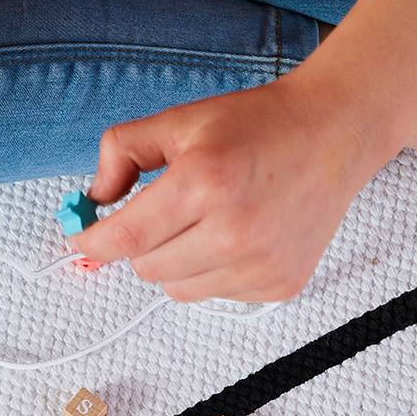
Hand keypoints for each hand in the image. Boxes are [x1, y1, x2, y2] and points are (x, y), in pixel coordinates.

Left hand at [73, 71, 380, 302]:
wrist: (334, 133)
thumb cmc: (258, 125)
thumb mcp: (180, 121)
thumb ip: (122, 152)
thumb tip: (95, 200)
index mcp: (204, 183)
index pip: (125, 237)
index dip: (93, 241)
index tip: (82, 238)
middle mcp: (234, 231)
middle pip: (147, 268)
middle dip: (142, 243)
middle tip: (166, 211)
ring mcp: (261, 264)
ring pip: (178, 289)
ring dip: (178, 261)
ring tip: (208, 221)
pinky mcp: (280, 283)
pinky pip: (217, 294)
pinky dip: (214, 271)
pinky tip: (239, 235)